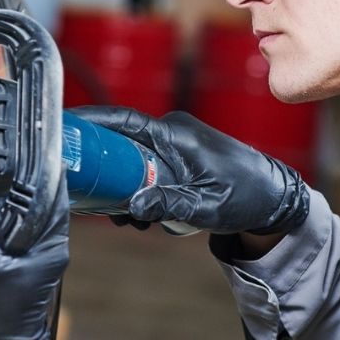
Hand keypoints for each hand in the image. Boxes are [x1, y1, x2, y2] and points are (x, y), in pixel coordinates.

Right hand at [70, 107, 309, 235]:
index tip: (64, 126)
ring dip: (122, 188)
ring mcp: (174, 145)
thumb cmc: (247, 197)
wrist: (275, 197)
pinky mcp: (177, 158)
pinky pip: (145, 168)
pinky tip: (141, 215)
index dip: (91, 120)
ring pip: (130, 161)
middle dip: (103, 171)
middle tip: (94, 200)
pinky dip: (137, 189)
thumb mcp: (207, 206)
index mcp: (177, 135)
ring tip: (126, 219)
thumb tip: (132, 207)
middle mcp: (172, 133)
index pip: (124, 120)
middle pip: (120, 143)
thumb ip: (170, 204)